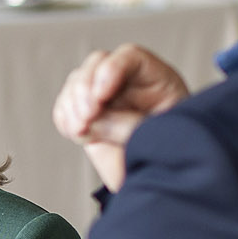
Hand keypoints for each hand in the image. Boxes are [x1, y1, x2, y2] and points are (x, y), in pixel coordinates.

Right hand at [52, 44, 190, 191]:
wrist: (164, 180)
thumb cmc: (173, 155)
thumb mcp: (160, 136)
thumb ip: (129, 126)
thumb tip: (94, 121)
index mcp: (156, 80)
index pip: (129, 57)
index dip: (110, 70)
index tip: (102, 96)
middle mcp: (128, 84)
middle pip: (97, 63)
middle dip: (85, 89)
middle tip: (87, 118)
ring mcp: (106, 99)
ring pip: (77, 82)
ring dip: (72, 105)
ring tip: (81, 131)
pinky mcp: (88, 117)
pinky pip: (65, 106)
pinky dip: (64, 118)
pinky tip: (76, 133)